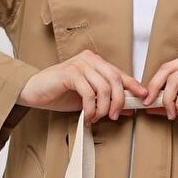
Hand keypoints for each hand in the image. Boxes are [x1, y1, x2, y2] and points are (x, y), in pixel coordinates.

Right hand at [19, 50, 148, 121]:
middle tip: (114, 116)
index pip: (120, 74)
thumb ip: (105, 100)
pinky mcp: (70, 73)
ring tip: (96, 117)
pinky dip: (90, 108)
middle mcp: (89, 59)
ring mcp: (79, 64)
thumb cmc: (59, 93)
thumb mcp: (87, 98)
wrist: (33, 91)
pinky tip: (86, 115)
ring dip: (103, 108)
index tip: (145, 98)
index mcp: (96, 62)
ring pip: (103, 88)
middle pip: (115, 80)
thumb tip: (127, 109)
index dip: (134, 86)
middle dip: (118, 101)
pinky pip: (88, 93)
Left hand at [139, 52, 177, 122]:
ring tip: (173, 114)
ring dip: (170, 100)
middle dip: (155, 88)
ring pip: (174, 80)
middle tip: (150, 104)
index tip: (147, 99)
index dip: (154, 83)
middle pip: (166, 70)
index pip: (166, 68)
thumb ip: (173, 102)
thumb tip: (152, 107)